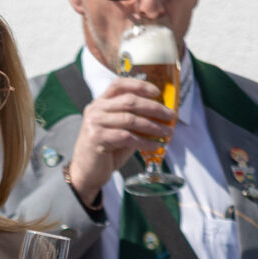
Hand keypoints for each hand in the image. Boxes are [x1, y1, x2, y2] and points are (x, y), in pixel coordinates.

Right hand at [66, 75, 177, 202]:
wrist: (86, 173)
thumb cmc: (106, 153)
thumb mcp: (120, 132)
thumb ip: (134, 121)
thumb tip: (160, 116)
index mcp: (100, 103)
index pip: (119, 85)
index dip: (139, 85)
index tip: (158, 92)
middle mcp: (95, 109)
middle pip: (129, 101)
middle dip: (154, 108)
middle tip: (171, 116)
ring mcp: (94, 123)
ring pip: (130, 119)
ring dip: (153, 126)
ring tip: (167, 132)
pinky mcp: (97, 138)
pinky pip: (127, 137)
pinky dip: (144, 141)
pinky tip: (155, 145)